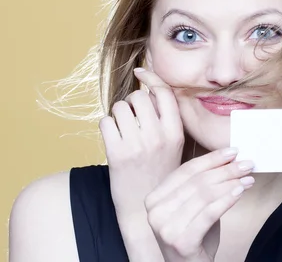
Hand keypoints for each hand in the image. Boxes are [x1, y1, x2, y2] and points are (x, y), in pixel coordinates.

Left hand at [99, 68, 183, 260]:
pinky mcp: (116, 154)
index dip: (151, 78)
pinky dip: (107, 126)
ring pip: (120, 107)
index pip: (164, 93)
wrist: (142, 209)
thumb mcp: (174, 147)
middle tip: (132, 116)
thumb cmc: (159, 174)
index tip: (141, 71)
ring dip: (118, 114)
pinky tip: (113, 138)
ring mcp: (137, 145)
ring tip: (123, 128)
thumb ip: (166, 119)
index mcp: (176, 133)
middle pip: (139, 96)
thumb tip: (150, 87)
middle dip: (132, 101)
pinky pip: (105, 121)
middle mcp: (158, 137)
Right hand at [145, 148, 254, 261]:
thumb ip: (202, 186)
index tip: (233, 152)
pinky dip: (227, 200)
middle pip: (197, 182)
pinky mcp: (181, 241)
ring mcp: (166, 228)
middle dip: (225, 170)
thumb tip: (228, 159)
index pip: (186, 171)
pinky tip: (240, 192)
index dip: (211, 159)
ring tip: (248, 179)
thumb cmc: (195, 238)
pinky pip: (209, 213)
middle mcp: (155, 212)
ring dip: (230, 183)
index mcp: (154, 199)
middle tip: (246, 164)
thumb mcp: (193, 208)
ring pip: (204, 195)